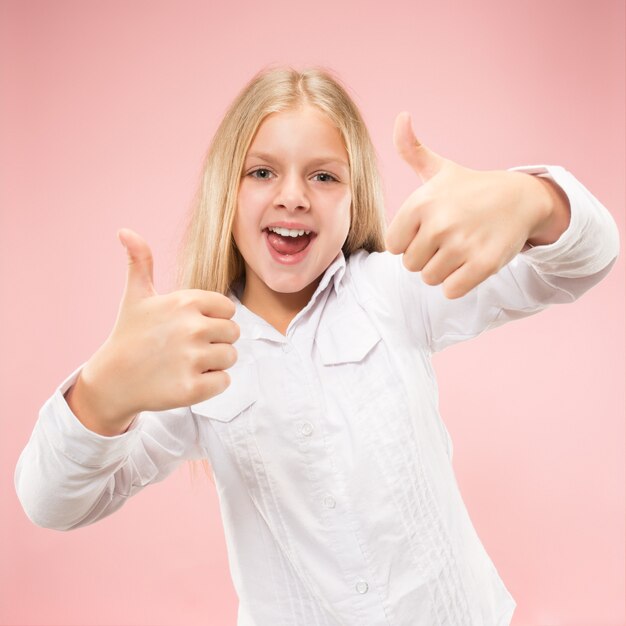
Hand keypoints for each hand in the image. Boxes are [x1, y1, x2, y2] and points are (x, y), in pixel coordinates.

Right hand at [74, 229, 238, 431]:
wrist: (112, 380)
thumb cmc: (129, 334)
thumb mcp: (136, 296)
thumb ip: (140, 262)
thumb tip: (126, 231)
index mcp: (186, 301)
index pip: (228, 308)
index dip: (213, 319)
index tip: (190, 327)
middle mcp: (192, 327)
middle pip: (233, 333)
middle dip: (216, 341)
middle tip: (188, 348)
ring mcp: (192, 359)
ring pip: (231, 357)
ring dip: (214, 363)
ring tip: (187, 363)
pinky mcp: (192, 388)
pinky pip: (224, 382)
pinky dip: (211, 384)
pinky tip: (187, 379)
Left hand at [385, 112, 552, 298]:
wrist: (520, 198)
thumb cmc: (470, 188)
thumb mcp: (439, 169)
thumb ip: (411, 150)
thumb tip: (401, 117)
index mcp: (420, 203)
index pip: (393, 245)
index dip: (409, 241)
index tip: (427, 229)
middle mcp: (439, 223)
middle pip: (410, 264)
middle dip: (425, 257)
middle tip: (447, 240)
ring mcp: (462, 245)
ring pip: (430, 278)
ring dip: (443, 270)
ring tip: (459, 250)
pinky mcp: (483, 264)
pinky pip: (451, 291)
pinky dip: (458, 283)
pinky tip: (469, 264)